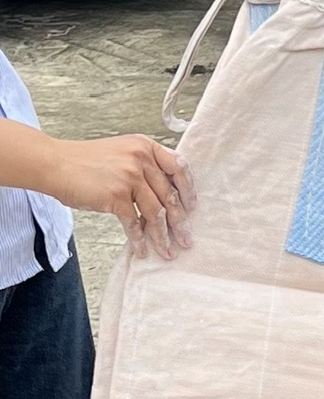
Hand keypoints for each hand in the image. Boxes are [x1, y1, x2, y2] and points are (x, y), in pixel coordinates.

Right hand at [47, 135, 195, 258]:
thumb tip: (166, 194)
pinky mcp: (116, 195)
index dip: (188, 190)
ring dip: (163, 236)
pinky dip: (139, 239)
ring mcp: (129, 177)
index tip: (192, 207)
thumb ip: (144, 166)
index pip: (178, 167)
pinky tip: (142, 250)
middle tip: (186, 239)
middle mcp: (140, 159)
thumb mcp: (122, 153)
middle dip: (180, 222)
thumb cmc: (86, 162)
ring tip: (168, 251)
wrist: (57, 164)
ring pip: (156, 213)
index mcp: (145, 146)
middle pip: (169, 195)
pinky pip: (134, 223)